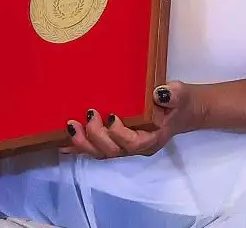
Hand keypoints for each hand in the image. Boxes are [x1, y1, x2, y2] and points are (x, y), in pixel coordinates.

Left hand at [62, 84, 197, 158]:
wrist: (181, 110)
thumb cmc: (179, 102)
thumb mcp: (180, 95)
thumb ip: (173, 95)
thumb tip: (160, 93)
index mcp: (152, 138)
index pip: (133, 144)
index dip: (119, 134)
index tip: (111, 116)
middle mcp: (137, 147)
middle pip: (113, 151)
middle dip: (96, 137)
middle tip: (87, 115)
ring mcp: (126, 146)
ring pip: (102, 153)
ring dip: (84, 143)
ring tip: (70, 128)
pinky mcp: (116, 141)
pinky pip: (96, 148)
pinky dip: (80, 146)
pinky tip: (64, 142)